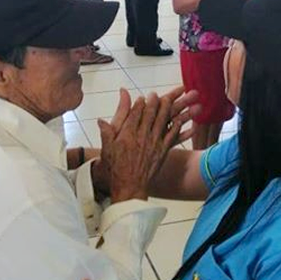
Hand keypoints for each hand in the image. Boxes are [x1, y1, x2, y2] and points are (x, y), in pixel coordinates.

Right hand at [97, 87, 198, 202]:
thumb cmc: (115, 167)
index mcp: (127, 134)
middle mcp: (142, 136)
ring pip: (163, 121)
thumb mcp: (107, 147)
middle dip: (155, 101)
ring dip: (168, 109)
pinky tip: (180, 120)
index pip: (135, 113)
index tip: (143, 97)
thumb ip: (106, 130)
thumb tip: (100, 118)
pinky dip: (177, 127)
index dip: (140, 103)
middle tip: (157, 94)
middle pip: (151, 114)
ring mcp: (154, 143)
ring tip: (171, 100)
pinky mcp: (162, 151)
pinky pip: (172, 136)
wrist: (128, 185)